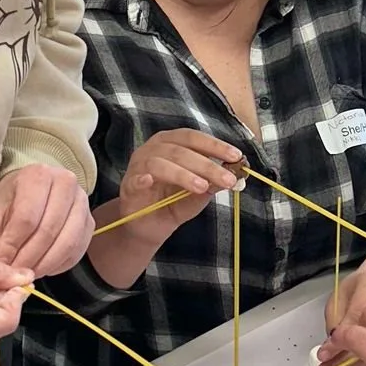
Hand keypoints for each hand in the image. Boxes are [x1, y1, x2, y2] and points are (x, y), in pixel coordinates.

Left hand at [0, 164, 92, 276]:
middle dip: (27, 259)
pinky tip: (42, 269)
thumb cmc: (14, 198)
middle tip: (12, 275)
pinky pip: (76, 251)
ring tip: (26, 274)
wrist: (37, 188)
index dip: (12, 246)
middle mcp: (66, 184)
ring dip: (44, 265)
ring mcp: (82, 204)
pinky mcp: (90, 223)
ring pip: (66, 243)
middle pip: (47, 231)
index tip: (0, 265)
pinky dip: (58, 266)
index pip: (26, 218)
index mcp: (38, 175)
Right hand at [104, 130, 243, 246]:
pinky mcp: (128, 185)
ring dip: (183, 174)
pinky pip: (135, 179)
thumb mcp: (199, 193)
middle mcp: (154, 149)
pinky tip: (151, 182)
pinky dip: (143, 178)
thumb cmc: (173, 203)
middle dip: (207, 165)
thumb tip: (237, 175)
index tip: (236, 156)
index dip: (215, 145)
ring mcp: (139, 166)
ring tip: (202, 187)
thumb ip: (213, 182)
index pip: (193, 138)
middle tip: (227, 179)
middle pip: (180, 150)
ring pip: (160, 163)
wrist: (149, 227)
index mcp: (172, 144)